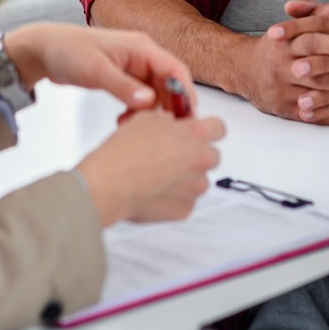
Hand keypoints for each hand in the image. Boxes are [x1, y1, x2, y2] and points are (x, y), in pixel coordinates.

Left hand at [3, 22, 195, 113]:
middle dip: (168, 108)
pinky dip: (137, 110)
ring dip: (150, 112)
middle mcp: (142, 56)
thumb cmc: (69, 51)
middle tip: (163, 132)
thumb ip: (123, 87)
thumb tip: (149, 102)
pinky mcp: (124, 77)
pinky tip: (123, 121)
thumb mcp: (96, 71)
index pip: (175, 70)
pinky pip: (141, 96)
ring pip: (155, 93)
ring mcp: (134, 67)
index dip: (185, 94)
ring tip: (133, 127)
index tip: (187, 118)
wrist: (45, 49)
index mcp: (141, 48)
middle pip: (169, 84)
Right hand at [77, 111, 226, 225]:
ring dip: (186, 179)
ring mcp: (195, 187)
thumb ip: (165, 120)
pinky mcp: (185, 209)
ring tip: (159, 177)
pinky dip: (175, 198)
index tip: (199, 135)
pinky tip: (154, 192)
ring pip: (200, 181)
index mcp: (194, 134)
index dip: (208, 131)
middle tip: (174, 158)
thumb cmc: (123, 153)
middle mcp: (201, 160)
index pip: (219, 128)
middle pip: (213, 156)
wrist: (109, 184)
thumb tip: (170, 123)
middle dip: (197, 156)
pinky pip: (186, 201)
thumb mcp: (144, 120)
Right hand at [238, 0, 328, 125]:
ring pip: (321, 97)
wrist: (245, 69)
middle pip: (320, 73)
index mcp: (284, 44)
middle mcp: (281, 69)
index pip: (314, 42)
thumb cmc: (280, 44)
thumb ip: (325, 12)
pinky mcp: (286, 111)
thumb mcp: (299, 24)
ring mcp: (283, 92)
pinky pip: (316, 117)